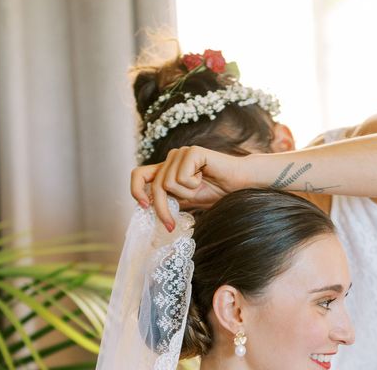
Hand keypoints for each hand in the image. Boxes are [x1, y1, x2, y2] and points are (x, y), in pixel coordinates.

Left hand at [130, 146, 247, 230]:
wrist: (241, 183)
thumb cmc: (217, 191)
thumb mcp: (186, 200)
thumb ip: (168, 202)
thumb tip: (146, 214)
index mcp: (168, 168)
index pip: (138, 175)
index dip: (135, 190)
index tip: (144, 207)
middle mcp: (172, 158)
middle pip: (154, 186)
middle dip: (162, 209)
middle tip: (171, 225)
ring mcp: (181, 153)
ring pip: (167, 184)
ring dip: (187, 193)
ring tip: (201, 186)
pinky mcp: (192, 152)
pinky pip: (181, 177)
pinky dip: (194, 184)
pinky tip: (205, 176)